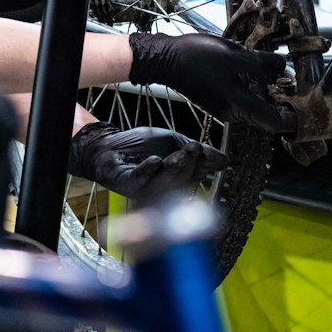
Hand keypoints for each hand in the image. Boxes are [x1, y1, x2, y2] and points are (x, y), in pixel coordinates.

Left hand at [68, 122, 227, 201]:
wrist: (108, 145)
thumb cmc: (138, 146)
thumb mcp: (170, 141)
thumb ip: (192, 148)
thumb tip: (224, 159)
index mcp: (176, 180)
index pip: (195, 176)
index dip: (204, 167)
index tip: (213, 156)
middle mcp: (163, 189)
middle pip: (181, 182)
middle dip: (189, 165)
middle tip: (196, 149)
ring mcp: (145, 189)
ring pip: (163, 184)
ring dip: (173, 168)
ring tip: (179, 154)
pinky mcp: (126, 185)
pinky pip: (139, 180)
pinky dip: (148, 170)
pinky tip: (155, 160)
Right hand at [128, 32, 287, 132]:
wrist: (164, 59)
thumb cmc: (196, 57)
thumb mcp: (232, 55)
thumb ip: (260, 63)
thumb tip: (283, 66)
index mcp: (239, 106)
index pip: (275, 122)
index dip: (291, 115)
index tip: (301, 101)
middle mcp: (232, 113)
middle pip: (264, 110)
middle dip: (273, 91)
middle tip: (274, 68)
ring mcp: (223, 107)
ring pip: (251, 101)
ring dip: (257, 83)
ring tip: (254, 60)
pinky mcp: (215, 99)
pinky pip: (239, 96)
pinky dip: (244, 82)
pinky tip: (239, 63)